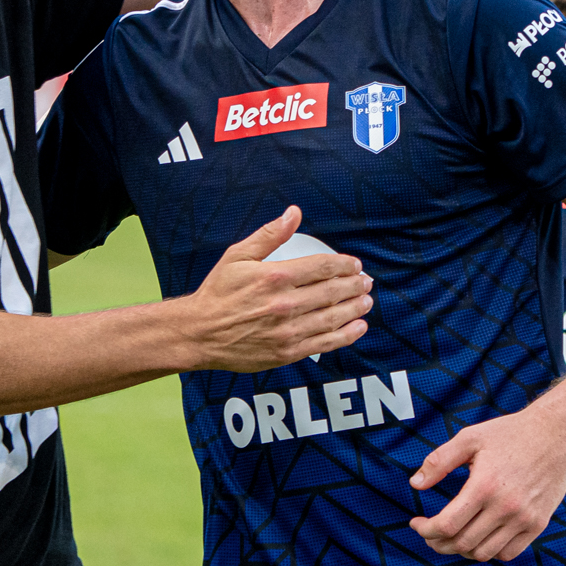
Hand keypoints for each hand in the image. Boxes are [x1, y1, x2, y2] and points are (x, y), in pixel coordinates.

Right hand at [178, 206, 372, 371]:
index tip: (354, 265)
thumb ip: (269, 234)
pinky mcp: (287, 352)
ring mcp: (288, 330)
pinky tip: (358, 327)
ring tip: (366, 301)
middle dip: (355, 285)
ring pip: (333, 317)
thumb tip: (293, 213)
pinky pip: (324, 343)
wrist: (199, 333)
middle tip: (366, 282)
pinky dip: (346, 335)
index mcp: (275, 276)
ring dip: (355, 308)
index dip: (344, 265)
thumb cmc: (217, 293)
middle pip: (332, 291)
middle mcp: (285, 304)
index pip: (322, 267)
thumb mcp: (238, 256)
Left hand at [409, 407, 565, 561]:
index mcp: (484, 486)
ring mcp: (524, 519)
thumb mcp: (470, 438)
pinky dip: (489, 551)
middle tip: (429, 533)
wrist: (558, 435)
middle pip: (462, 543)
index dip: (426, 530)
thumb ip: (439, 461)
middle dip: (438, 543)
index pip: (447, 525)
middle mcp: (505, 507)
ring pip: (484, 553)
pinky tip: (479, 537)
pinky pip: (508, 553)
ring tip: (451, 537)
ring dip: (461, 550)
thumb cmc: (511, 433)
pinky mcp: (538, 525)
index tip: (416, 524)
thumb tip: (415, 484)